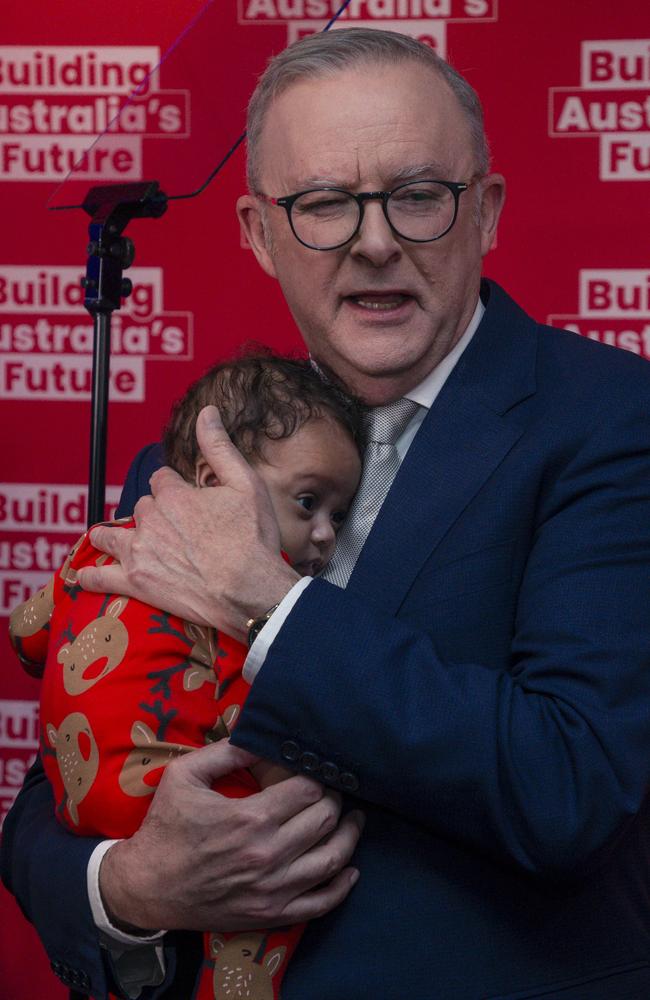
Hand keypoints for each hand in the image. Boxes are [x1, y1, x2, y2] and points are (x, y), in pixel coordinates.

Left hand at [77, 406, 299, 640]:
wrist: (249, 591)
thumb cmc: (253, 539)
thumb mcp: (246, 484)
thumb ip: (220, 447)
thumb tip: (207, 412)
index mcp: (174, 495)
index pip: (161, 480)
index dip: (173, 488)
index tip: (186, 501)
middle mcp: (151, 520)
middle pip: (141, 507)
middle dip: (152, 514)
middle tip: (171, 529)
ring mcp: (140, 552)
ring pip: (111, 535)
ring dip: (110, 535)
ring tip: (108, 538)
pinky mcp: (137, 582)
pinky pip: (101, 577)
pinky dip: (91, 576)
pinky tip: (85, 575)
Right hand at [99, 740, 363, 931]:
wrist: (144, 887)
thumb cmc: (165, 827)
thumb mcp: (184, 776)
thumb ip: (226, 751)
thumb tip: (260, 735)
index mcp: (251, 817)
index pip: (309, 790)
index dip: (320, 776)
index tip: (319, 770)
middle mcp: (269, 854)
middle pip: (325, 820)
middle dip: (336, 801)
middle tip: (335, 791)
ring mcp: (273, 889)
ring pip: (332, 859)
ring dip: (349, 836)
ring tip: (354, 820)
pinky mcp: (271, 914)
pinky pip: (320, 903)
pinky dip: (342, 886)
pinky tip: (350, 870)